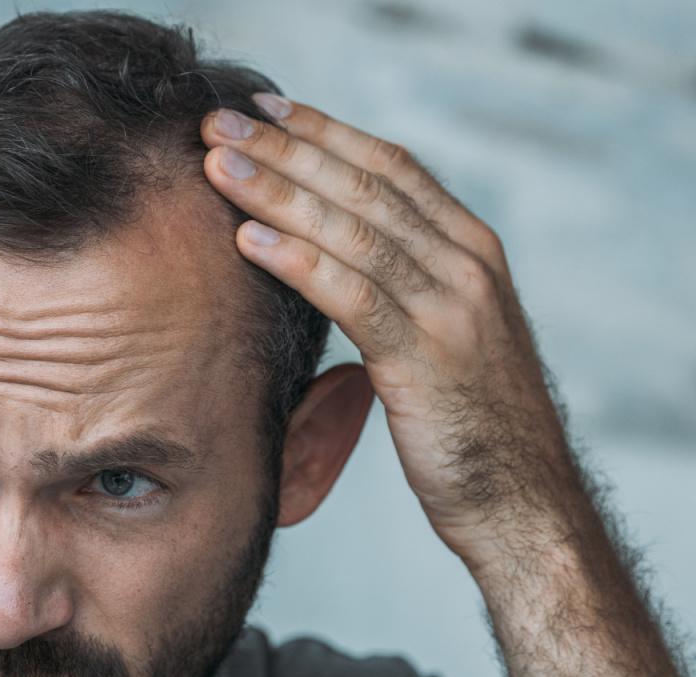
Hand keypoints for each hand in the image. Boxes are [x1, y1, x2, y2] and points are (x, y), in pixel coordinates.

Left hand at [200, 96, 582, 568]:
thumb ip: (404, 286)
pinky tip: (248, 241)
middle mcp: (468, 265)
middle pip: (365, 186)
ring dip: (279, 194)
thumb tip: (335, 255)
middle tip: (220, 124)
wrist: (521, 501)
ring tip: (218, 169)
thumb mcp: (444, 335)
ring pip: (354, 231)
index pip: (391, 167)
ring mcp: (452, 308)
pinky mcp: (427, 359)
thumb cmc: (471, 423)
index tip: (265, 111)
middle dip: (287, 150)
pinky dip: (298, 262)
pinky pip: (353, 295)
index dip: (324, 133)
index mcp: (472, 250)